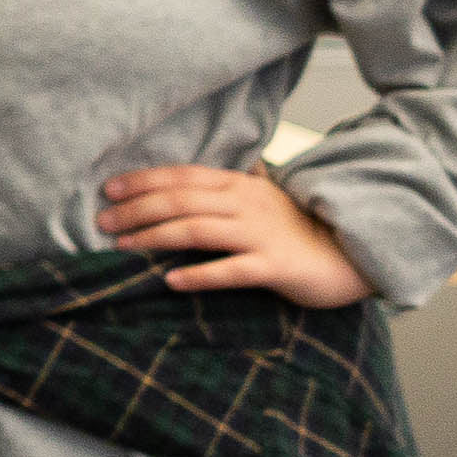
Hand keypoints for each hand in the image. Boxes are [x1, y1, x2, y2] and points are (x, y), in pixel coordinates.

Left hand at [99, 163, 375, 305]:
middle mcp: (247, 204)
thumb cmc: (301, 230)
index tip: (109, 189)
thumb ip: (228, 191)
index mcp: (241, 186)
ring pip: (197, 230)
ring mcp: (261, 234)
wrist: (354, 255)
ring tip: (122, 246)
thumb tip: (185, 184)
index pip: (183, 176)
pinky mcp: (276, 267)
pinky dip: (199, 274)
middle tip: (102, 221)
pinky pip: (232, 270)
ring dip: (154, 236)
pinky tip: (171, 281)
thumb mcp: (263, 200)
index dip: (144, 180)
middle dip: (136, 209)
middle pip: (181, 200)